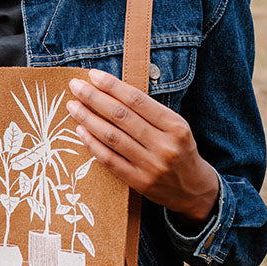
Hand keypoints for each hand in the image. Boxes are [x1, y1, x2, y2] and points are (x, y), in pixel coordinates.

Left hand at [67, 69, 219, 223]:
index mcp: (175, 125)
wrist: (194, 190)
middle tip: (76, 86)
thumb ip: (150, 112)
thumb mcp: (176, 126)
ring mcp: (151, 165)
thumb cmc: (180, 150)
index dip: (113, 86)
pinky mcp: (139, 182)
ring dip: (88, 119)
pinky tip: (80, 131)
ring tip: (73, 106)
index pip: (137, 100)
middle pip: (121, 117)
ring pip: (112, 137)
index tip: (93, 75)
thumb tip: (112, 90)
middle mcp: (164, 145)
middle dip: (94, 98)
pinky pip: (110, 160)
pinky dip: (93, 144)